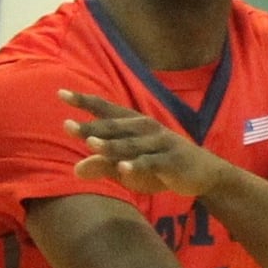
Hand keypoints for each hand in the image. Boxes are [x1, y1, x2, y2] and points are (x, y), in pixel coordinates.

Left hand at [59, 89, 228, 196]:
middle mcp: (146, 129)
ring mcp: (160, 144)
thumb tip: (76, 169)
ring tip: (90, 143)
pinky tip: (124, 168)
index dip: (84, 101)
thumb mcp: (131, 167)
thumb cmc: (162, 167)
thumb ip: (105, 166)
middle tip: (67, 125)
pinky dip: (138, 165)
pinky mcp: (172, 162)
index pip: (106, 110)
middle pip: (114, 126)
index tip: (61, 93)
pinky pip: (152, 163)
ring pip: (131, 144)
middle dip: (91, 126)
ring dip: (111, 144)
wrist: (206, 174)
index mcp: (134, 125)